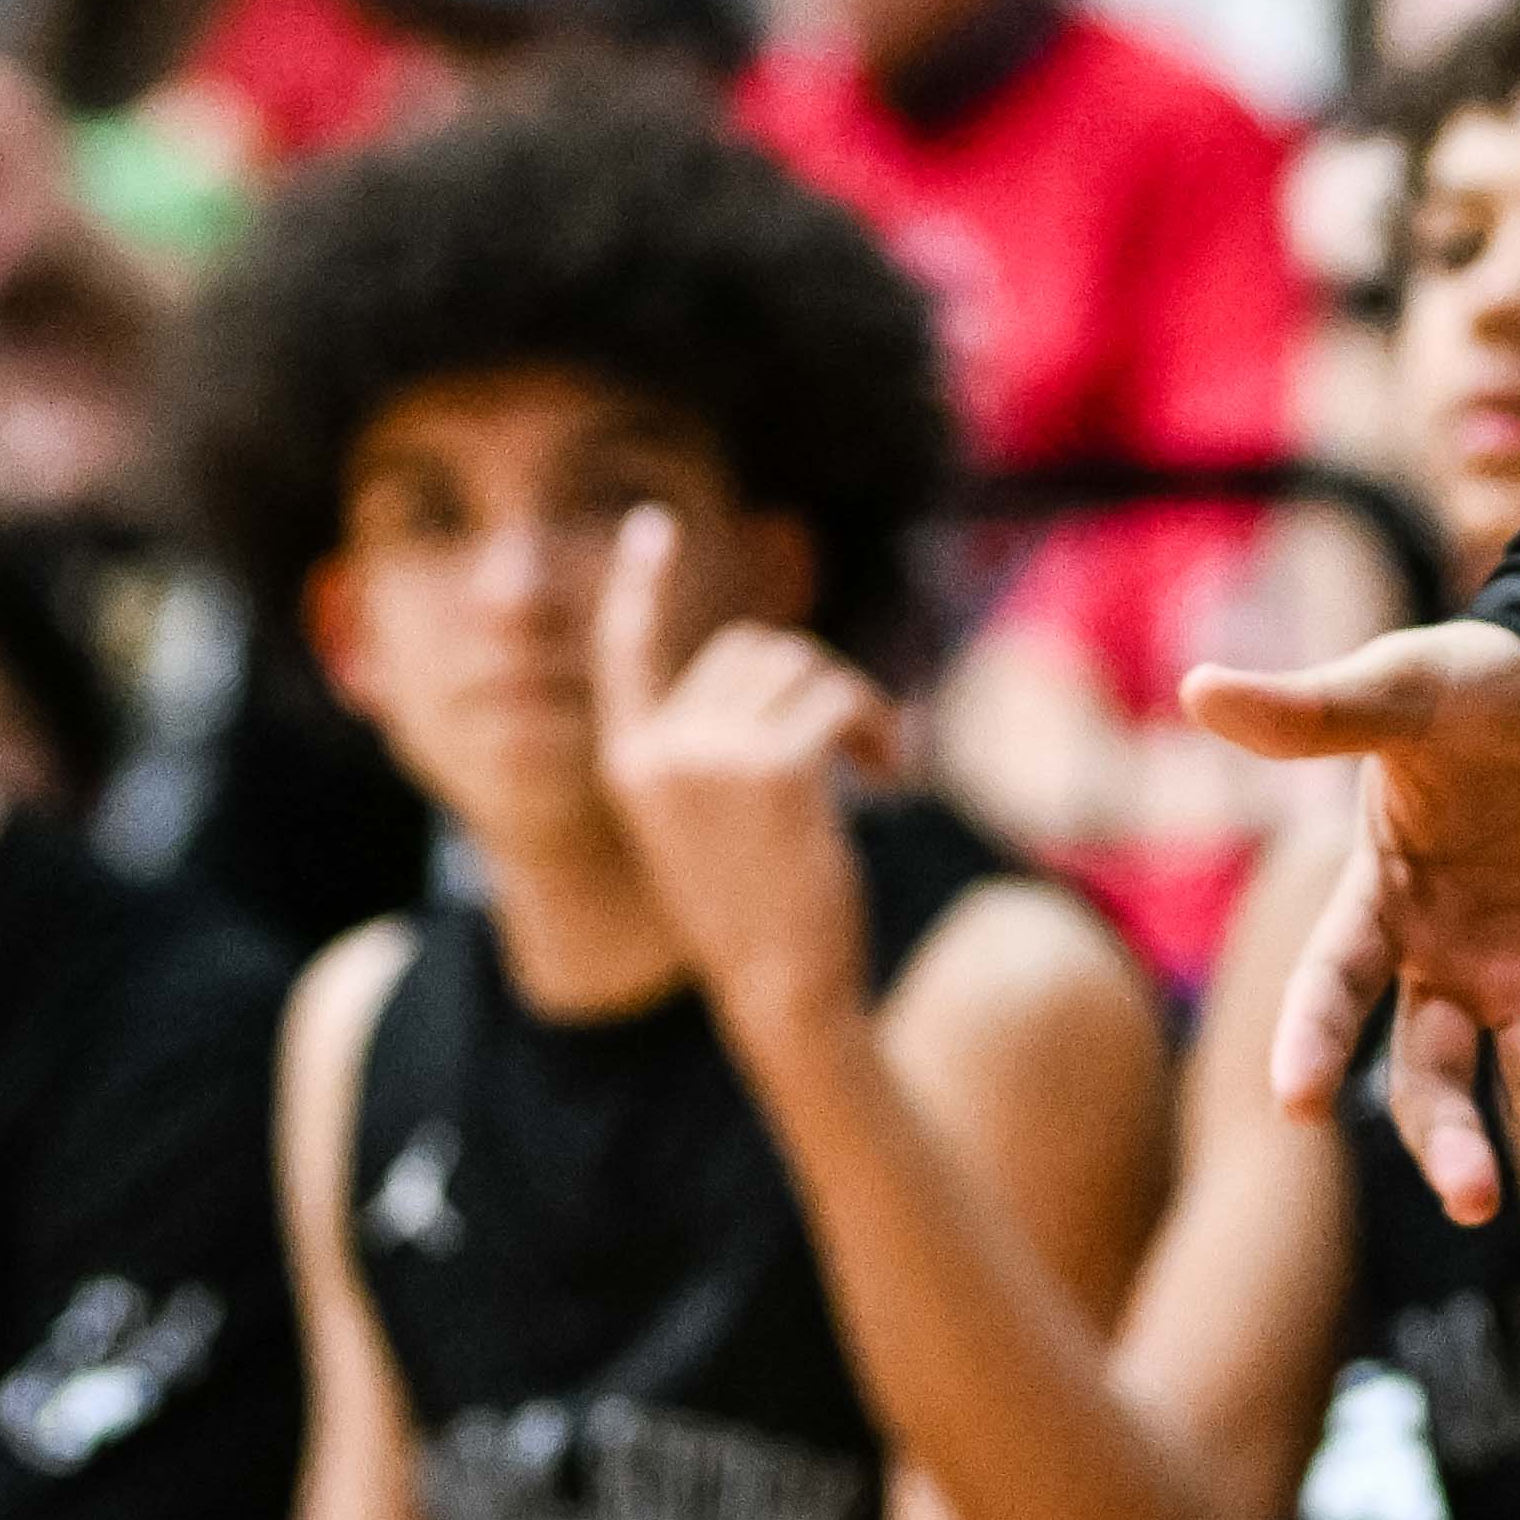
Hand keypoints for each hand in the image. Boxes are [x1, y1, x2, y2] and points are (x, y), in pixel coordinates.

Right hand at [596, 513, 892, 1035]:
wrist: (784, 994)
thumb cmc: (761, 916)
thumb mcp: (716, 825)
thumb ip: (723, 747)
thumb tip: (780, 662)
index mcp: (633, 765)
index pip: (628, 655)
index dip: (641, 588)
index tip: (655, 526)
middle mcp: (662, 750)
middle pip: (750, 648)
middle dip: (813, 679)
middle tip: (864, 742)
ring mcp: (714, 754)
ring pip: (803, 664)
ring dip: (857, 702)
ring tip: (880, 765)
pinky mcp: (777, 765)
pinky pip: (842, 697)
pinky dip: (881, 724)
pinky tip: (892, 773)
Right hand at [1188, 625, 1519, 1231]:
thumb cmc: (1490, 680)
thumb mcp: (1404, 691)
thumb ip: (1315, 714)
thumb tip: (1198, 687)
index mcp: (1384, 905)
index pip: (1334, 987)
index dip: (1313, 1040)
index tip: (1297, 1103)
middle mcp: (1452, 964)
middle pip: (1436, 1076)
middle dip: (1450, 1140)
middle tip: (1472, 1196)